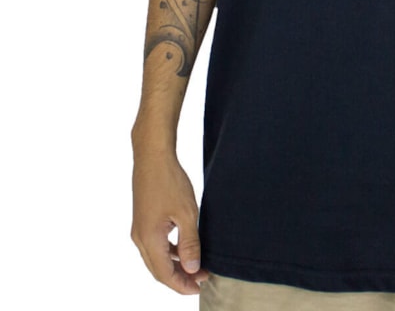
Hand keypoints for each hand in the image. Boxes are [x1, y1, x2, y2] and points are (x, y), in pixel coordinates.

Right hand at [131, 149, 208, 293]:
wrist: (153, 157)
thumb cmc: (170, 182)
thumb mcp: (187, 213)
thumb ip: (190, 243)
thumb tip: (192, 269)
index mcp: (149, 240)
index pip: (165, 274)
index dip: (182, 285)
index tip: (199, 289)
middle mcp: (140, 238)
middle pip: (158, 269)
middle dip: (180, 278)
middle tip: (202, 280)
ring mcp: (140, 229)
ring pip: (157, 258)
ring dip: (176, 265)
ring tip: (197, 266)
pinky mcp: (143, 220)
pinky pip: (156, 245)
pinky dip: (170, 251)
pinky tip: (185, 248)